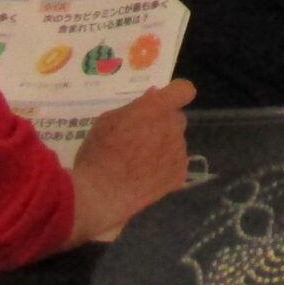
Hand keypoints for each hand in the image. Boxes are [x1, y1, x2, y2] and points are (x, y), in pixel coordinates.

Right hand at [66, 78, 194, 244]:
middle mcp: (174, 127)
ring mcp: (179, 153)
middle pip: (176, 119)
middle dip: (162, 125)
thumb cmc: (99, 152)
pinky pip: (175, 165)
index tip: (163, 103)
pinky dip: (164, 170)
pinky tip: (146, 179)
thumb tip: (152, 98)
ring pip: (175, 144)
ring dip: (163, 148)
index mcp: (157, 108)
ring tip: (139, 164)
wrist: (101, 194)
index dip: (176, 94)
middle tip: (141, 139)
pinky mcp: (179, 176)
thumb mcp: (108, 120)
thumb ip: (134, 108)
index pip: (184, 90)